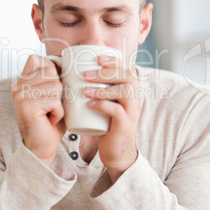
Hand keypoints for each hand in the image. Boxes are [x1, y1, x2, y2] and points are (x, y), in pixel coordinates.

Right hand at [11, 55, 64, 165]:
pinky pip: (55, 101)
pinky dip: (59, 113)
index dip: (50, 69)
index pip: (36, 59)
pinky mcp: (27, 106)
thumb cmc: (50, 122)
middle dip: (58, 91)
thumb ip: (52, 78)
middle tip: (50, 107)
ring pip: (56, 86)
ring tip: (50, 114)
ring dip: (60, 103)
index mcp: (22, 82)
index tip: (51, 89)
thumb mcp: (52, 95)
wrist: (41, 148)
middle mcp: (18, 87)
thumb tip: (65, 60)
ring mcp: (21, 96)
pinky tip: (50, 120)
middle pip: (50, 72)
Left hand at [83, 55, 141, 182]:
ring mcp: (132, 112)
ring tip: (85, 89)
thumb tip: (74, 71)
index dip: (115, 61)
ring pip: (125, 91)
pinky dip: (103, 105)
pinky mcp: (126, 126)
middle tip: (86, 74)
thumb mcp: (105, 102)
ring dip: (103, 88)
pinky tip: (89, 104)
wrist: (116, 151)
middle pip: (128, 77)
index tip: (98, 58)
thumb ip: (98, 88)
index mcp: (131, 91)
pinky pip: (117, 111)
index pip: (128, 69)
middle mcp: (135, 99)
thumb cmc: (106, 123)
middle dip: (107, 72)